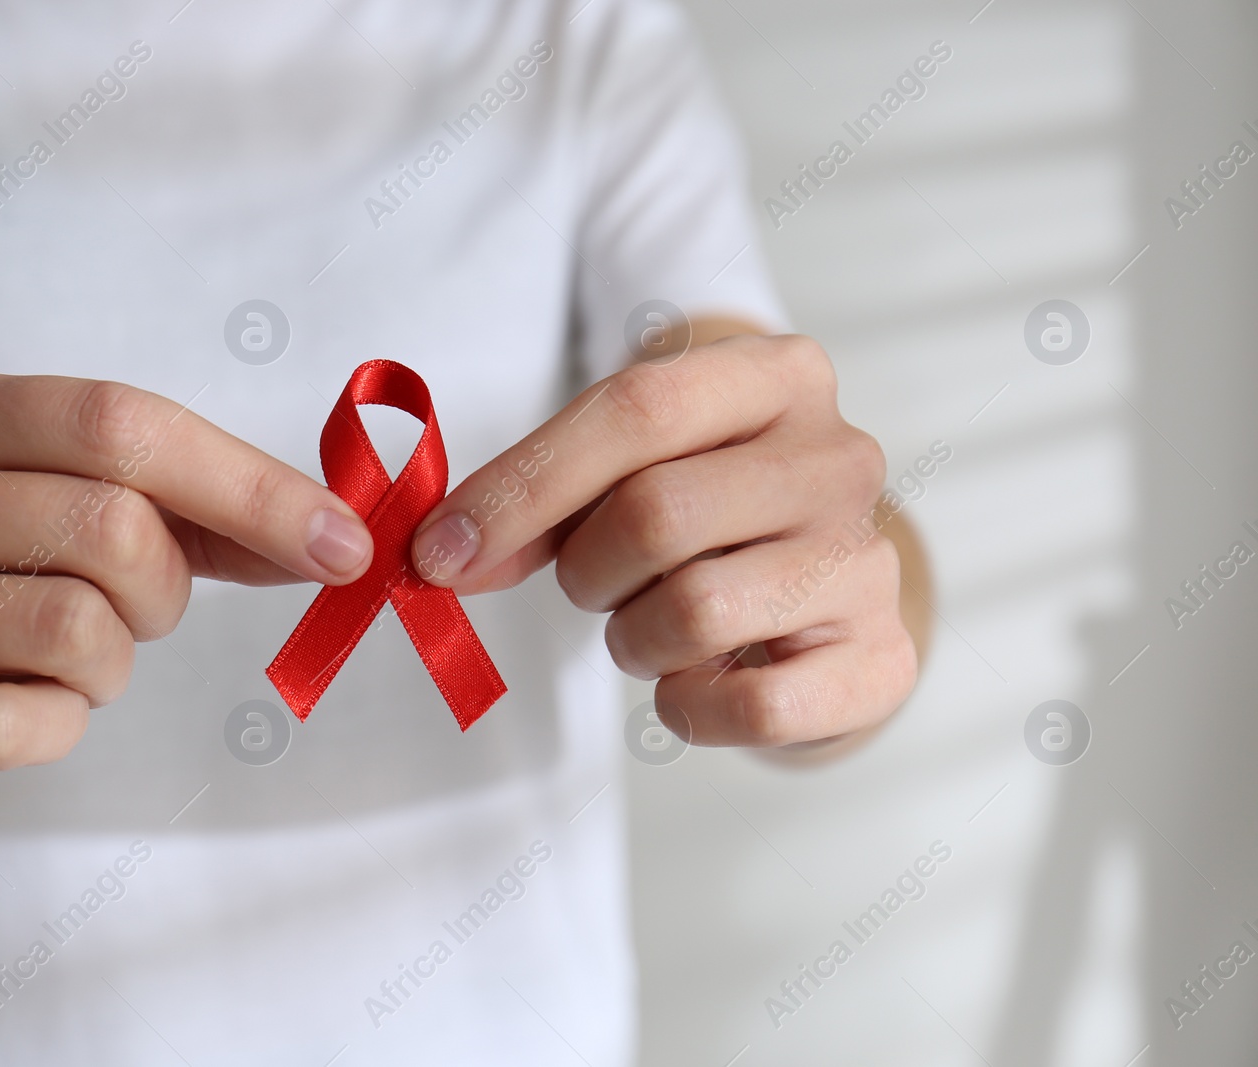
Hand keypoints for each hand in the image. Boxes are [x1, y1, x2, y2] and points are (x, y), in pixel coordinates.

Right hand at [0, 374, 372, 824]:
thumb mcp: (79, 509)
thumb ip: (202, 512)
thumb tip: (337, 540)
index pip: (121, 423)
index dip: (249, 486)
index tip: (342, 545)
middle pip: (111, 527)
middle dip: (164, 590)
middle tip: (132, 610)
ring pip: (73, 630)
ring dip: (110, 664)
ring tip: (61, 660)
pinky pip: (17, 724)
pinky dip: (56, 726)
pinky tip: (17, 708)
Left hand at [409, 336, 915, 746]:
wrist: (818, 592)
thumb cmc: (707, 518)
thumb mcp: (629, 472)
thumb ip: (540, 498)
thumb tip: (447, 553)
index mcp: (775, 376)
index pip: (635, 409)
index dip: (522, 486)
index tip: (442, 550)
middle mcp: (837, 457)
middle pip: (656, 513)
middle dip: (587, 571)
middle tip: (595, 586)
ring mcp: (868, 558)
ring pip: (696, 611)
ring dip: (634, 638)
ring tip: (654, 624)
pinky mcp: (882, 657)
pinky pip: (753, 706)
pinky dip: (690, 707)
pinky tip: (696, 679)